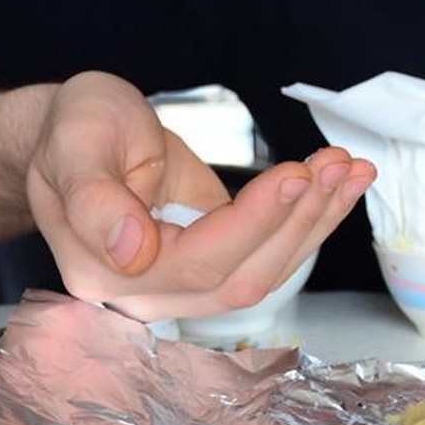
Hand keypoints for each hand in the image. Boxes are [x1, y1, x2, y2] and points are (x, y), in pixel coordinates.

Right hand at [26, 71, 375, 320]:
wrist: (76, 131)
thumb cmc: (72, 130)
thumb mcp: (74, 144)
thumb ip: (93, 199)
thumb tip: (130, 249)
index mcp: (105, 272)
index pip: (198, 262)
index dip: (253, 223)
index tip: (295, 175)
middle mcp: (147, 293)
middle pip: (242, 276)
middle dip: (299, 219)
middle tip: (337, 163)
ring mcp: (185, 284)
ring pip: (266, 269)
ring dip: (316, 219)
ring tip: (351, 168)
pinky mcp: (216, 262)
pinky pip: (270, 251)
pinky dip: (311, 218)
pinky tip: (341, 185)